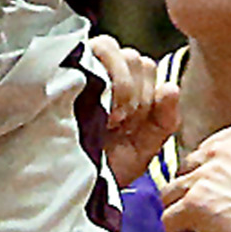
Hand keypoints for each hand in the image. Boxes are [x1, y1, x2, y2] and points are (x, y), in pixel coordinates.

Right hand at [86, 36, 178, 186]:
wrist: (73, 185)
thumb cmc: (105, 164)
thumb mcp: (143, 147)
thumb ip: (165, 120)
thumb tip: (171, 88)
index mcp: (125, 84)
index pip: (145, 65)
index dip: (145, 95)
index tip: (132, 127)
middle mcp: (103, 69)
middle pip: (131, 56)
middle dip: (132, 93)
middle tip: (118, 124)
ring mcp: (80, 65)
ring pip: (110, 47)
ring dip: (116, 83)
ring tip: (105, 117)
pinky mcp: (59, 66)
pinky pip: (83, 51)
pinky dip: (91, 72)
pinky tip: (89, 106)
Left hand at [162, 120, 230, 231]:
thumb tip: (228, 178)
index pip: (203, 155)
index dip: (207, 184)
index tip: (218, 205)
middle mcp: (219, 148)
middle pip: (185, 174)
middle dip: (193, 200)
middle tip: (208, 226)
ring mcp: (205, 175)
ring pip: (171, 195)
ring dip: (183, 219)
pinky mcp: (197, 204)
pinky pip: (169, 220)